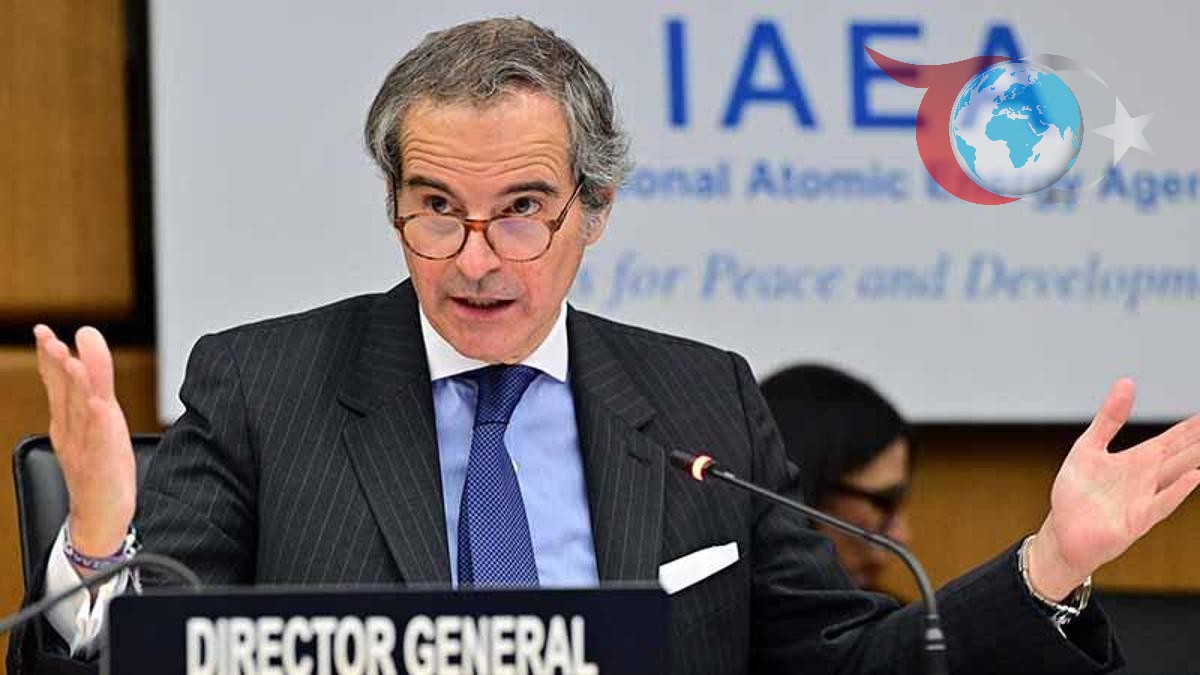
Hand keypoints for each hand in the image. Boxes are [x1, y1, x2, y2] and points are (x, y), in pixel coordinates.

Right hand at [34, 325, 135, 568]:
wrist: (100, 520)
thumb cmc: (100, 476)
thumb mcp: (93, 433)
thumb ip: (88, 405)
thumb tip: (87, 380)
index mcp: (68, 424)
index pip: (58, 385)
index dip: (50, 358)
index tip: (43, 333)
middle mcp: (71, 431)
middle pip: (63, 390)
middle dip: (54, 361)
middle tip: (46, 335)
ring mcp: (84, 445)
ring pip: (78, 405)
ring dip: (73, 380)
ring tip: (66, 353)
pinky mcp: (101, 460)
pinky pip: (98, 433)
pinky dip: (95, 414)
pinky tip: (96, 399)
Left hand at [1028, 378, 1199, 599]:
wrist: (1063, 532)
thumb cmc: (1076, 493)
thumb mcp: (1089, 447)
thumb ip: (1110, 418)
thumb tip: (1128, 381)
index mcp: (1137, 461)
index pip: (1172, 440)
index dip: (1192, 427)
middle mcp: (1147, 479)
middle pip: (1183, 455)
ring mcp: (1144, 499)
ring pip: (1178, 476)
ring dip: (1197, 461)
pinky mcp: (1136, 520)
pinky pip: (1160, 503)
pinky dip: (1177, 491)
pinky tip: (1195, 476)